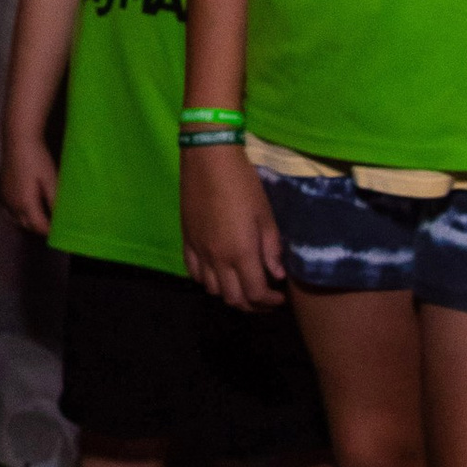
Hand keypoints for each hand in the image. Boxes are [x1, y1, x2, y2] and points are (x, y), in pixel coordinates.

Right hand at [0, 127, 57, 238]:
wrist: (18, 139)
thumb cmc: (37, 158)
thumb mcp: (50, 179)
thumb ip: (54, 201)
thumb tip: (62, 219)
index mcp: (25, 204)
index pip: (39, 227)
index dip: (51, 232)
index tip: (63, 230)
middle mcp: (12, 204)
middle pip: (27, 225)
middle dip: (41, 227)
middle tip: (56, 223)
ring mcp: (5, 197)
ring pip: (18, 218)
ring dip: (31, 220)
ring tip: (46, 214)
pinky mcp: (2, 189)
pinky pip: (12, 209)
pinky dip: (23, 211)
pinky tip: (32, 202)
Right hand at [181, 143, 286, 309]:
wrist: (209, 160)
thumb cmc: (243, 184)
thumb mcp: (265, 215)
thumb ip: (271, 249)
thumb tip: (278, 275)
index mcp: (240, 252)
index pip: (255, 293)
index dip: (270, 302)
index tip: (280, 298)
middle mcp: (217, 258)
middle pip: (233, 298)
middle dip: (252, 305)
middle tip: (265, 298)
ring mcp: (199, 251)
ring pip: (212, 290)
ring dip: (230, 294)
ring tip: (243, 285)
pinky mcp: (187, 241)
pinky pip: (194, 273)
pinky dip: (207, 281)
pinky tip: (218, 273)